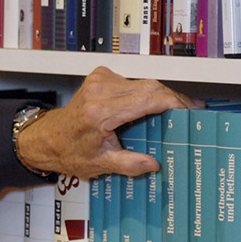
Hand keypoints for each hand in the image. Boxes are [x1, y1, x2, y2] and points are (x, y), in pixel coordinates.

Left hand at [16, 66, 204, 179]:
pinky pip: (132, 80)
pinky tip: (156, 104)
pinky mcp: (100, 77)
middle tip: (192, 112)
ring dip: (162, 94)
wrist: (47, 138)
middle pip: (150, 87)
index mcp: (100, 112)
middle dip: (174, 98)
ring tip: (179, 110)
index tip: (191, 111)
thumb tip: (153, 164)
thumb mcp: (100, 163)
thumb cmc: (69, 150)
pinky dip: (147, 91)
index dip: (174, 103)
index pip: (147, 99)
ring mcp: (99, 81)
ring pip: (143, 81)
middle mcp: (99, 91)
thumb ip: (129, 164)